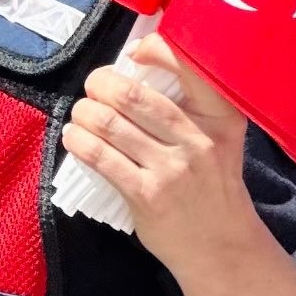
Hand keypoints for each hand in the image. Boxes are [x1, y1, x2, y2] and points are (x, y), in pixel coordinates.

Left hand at [59, 35, 260, 272]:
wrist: (222, 245)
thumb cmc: (212, 184)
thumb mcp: (217, 138)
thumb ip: (188, 107)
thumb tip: (131, 70)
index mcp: (220, 117)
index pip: (187, 65)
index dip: (153, 49)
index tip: (133, 56)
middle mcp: (199, 139)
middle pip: (132, 95)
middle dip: (100, 85)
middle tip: (93, 89)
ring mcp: (172, 169)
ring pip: (109, 124)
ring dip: (83, 113)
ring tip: (80, 114)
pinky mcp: (147, 195)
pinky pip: (100, 157)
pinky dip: (78, 141)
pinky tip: (74, 138)